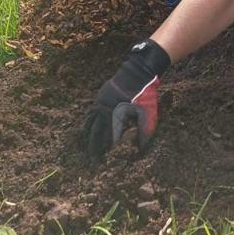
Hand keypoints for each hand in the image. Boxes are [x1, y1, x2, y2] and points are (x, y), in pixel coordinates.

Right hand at [82, 38, 169, 160]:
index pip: (108, 139)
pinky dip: (89, 121)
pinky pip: (91, 111)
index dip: (106, 151)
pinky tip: (88, 127)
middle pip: (96, 133)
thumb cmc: (146, 94)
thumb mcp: (148, 114)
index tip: (103, 162)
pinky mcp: (101, 96)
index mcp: (116, 116)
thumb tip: (140, 150)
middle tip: (92, 160)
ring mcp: (101, 102)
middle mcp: (105, 110)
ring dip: (88, 135)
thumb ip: (144, 132)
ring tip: (85, 146)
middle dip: (93, 147)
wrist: (139, 71)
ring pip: (90, 122)